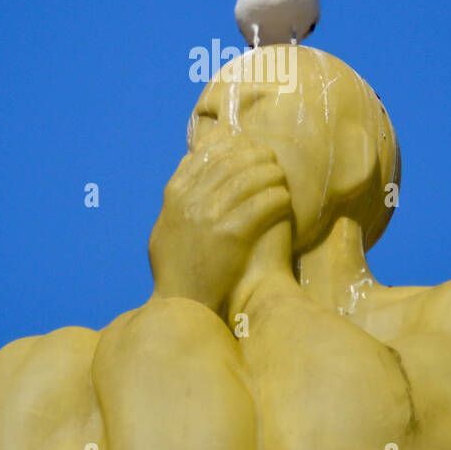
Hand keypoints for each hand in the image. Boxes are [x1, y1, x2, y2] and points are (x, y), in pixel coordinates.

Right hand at [148, 134, 293, 317]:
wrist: (183, 304)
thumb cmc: (176, 268)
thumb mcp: (166, 227)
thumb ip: (178, 197)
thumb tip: (191, 164)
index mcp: (174, 195)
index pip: (205, 156)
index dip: (230, 146)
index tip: (247, 145)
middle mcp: (189, 201)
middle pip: (229, 163)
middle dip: (254, 157)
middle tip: (271, 158)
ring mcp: (208, 216)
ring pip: (247, 180)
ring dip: (269, 174)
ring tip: (281, 177)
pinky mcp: (230, 234)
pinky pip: (260, 205)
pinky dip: (275, 198)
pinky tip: (284, 199)